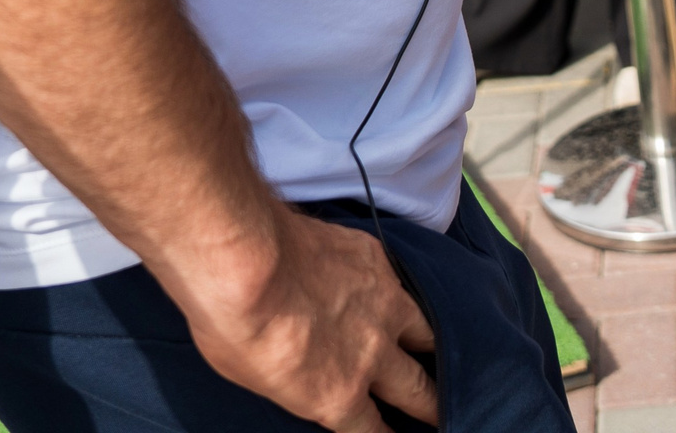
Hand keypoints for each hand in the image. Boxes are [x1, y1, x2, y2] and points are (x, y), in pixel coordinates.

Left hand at [170, 207, 437, 431]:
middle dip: (432, 405)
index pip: (375, 430)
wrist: (246, 260)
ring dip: (430, 348)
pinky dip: (402, 295)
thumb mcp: (259, 382)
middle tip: (441, 409)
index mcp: (339, 395)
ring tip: (431, 350)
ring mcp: (384, 304)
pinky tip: (393, 292)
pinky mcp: (379, 262)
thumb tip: (307, 382)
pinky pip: (403, 283)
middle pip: (419, 390)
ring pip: (427, 333)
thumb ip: (299, 387)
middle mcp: (373, 355)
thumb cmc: (234, 327)